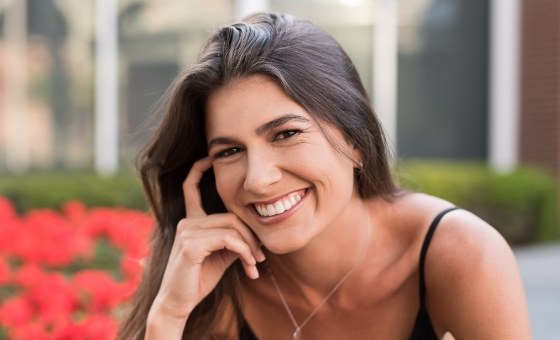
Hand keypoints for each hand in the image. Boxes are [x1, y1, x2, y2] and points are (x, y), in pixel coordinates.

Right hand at [148, 157, 264, 324]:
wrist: (178, 303)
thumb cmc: (199, 279)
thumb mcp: (221, 256)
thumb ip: (233, 240)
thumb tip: (254, 236)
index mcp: (191, 221)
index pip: (189, 188)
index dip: (198, 170)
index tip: (208, 158)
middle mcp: (187, 222)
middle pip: (231, 215)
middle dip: (251, 236)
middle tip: (261, 257)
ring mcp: (187, 232)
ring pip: (232, 227)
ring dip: (250, 248)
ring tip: (256, 265)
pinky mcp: (191, 245)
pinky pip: (229, 240)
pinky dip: (244, 253)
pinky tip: (249, 268)